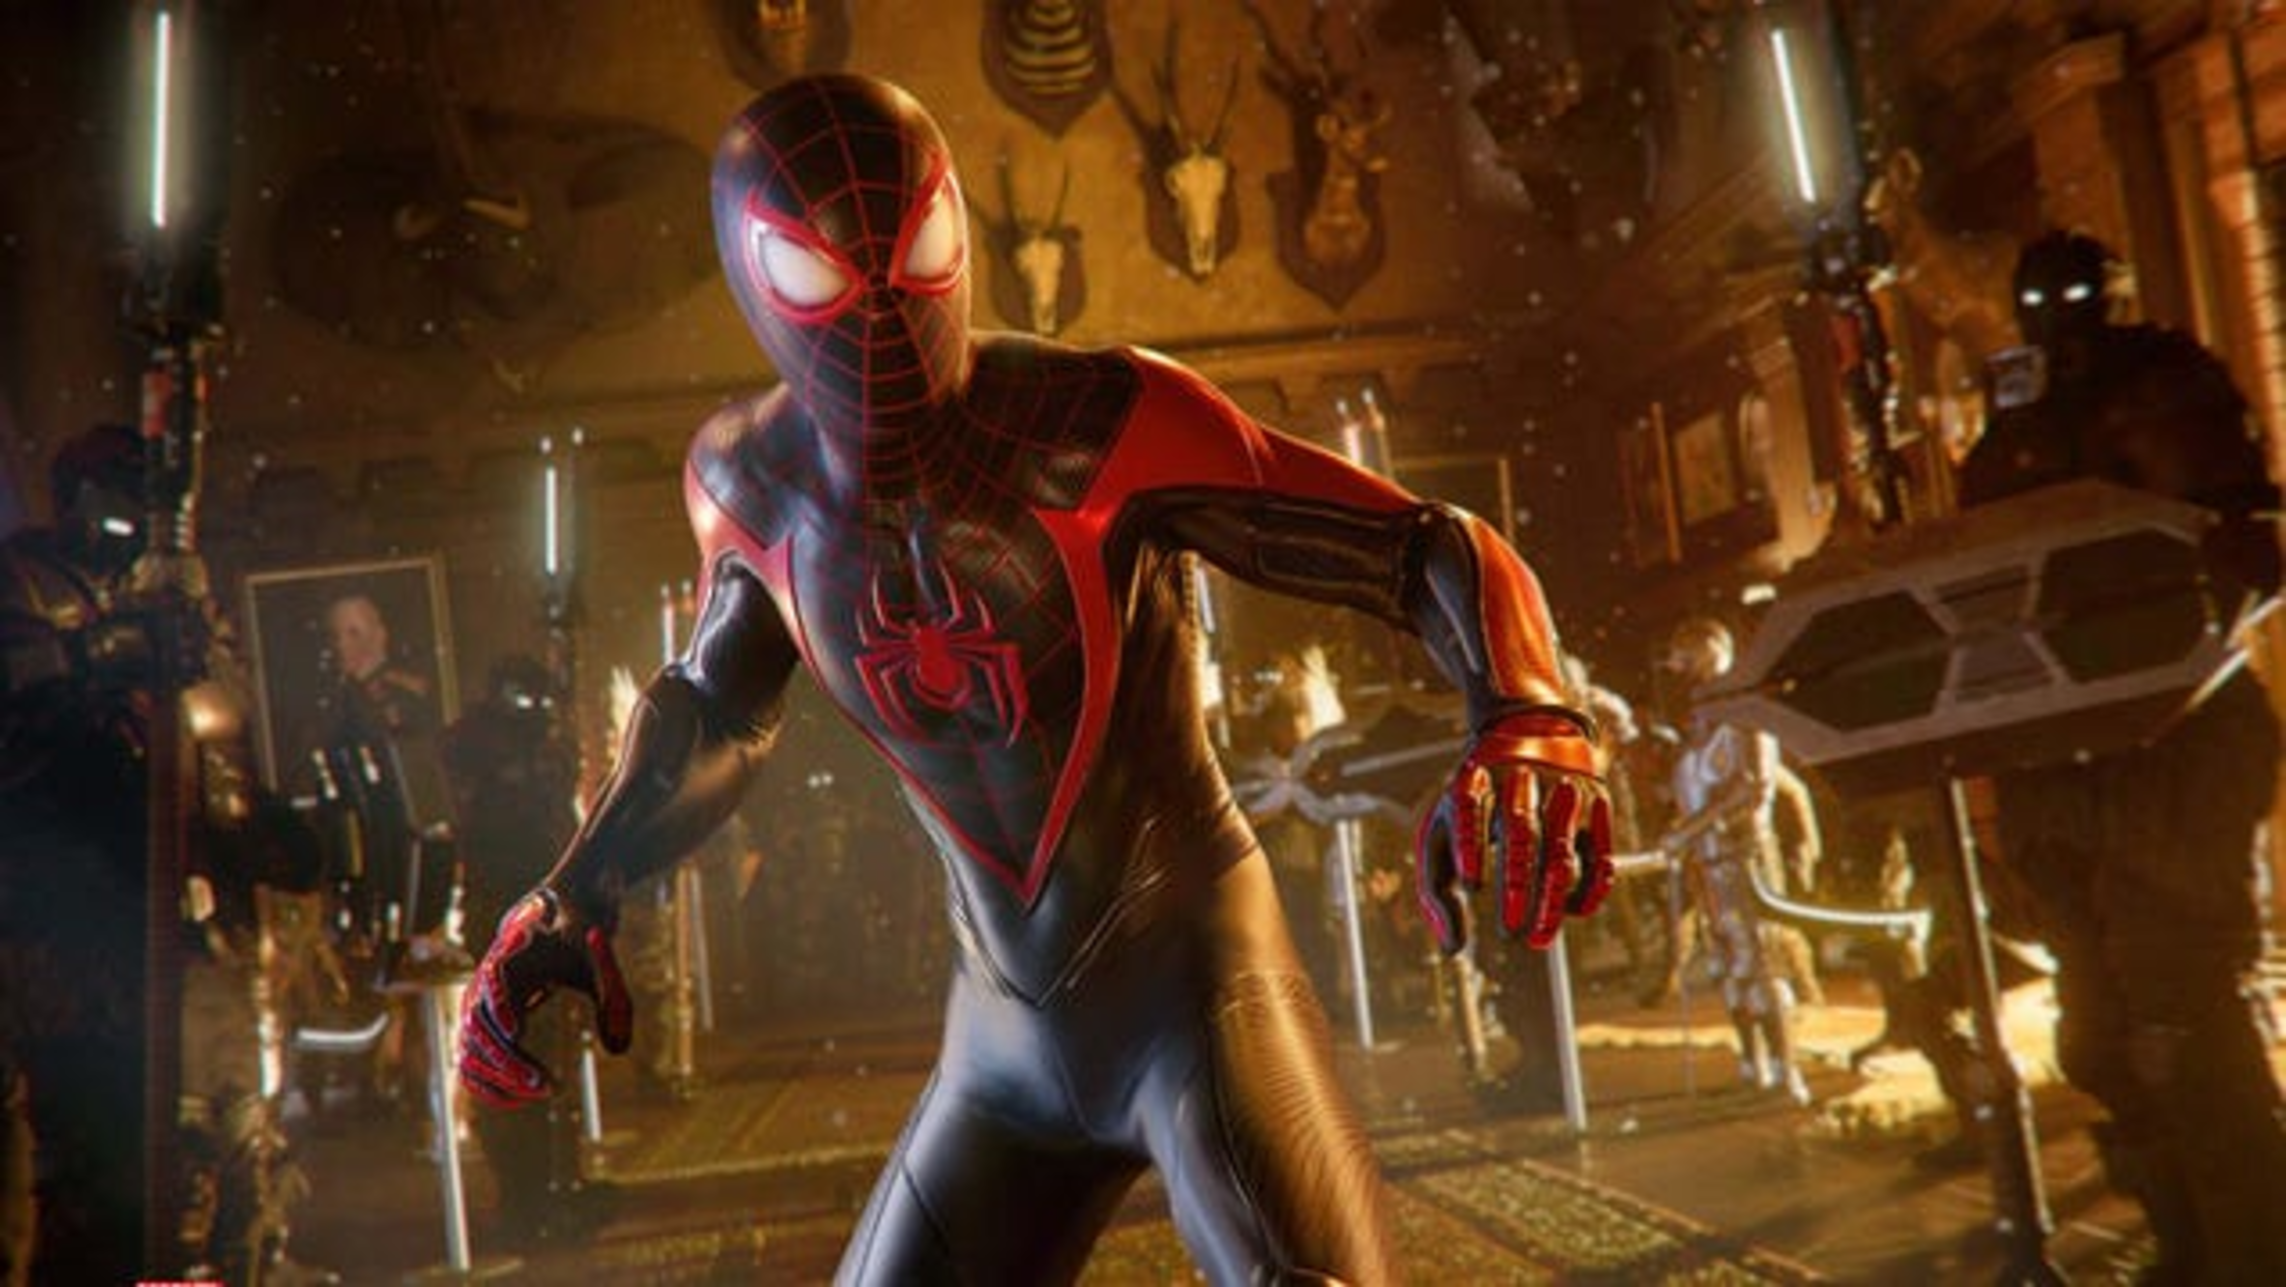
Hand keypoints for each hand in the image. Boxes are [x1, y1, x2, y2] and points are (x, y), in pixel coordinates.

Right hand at [457, 888, 632, 1108]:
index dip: (500, 1010)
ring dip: (501, 1082)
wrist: (548, 925)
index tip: (518, 1034)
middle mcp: (482, 986)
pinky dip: (488, 1087)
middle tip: (550, 1086)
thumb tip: (619, 1049)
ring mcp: (475, 1009)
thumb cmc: (575, 943)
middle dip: (511, 1064)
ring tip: (547, 1090)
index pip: (493, 987)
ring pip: (470, 1055)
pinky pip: (469, 1066)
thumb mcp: (600, 962)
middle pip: (479, 1031)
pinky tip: (525, 1097)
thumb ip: (616, 999)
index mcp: (510, 959)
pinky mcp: (478, 1029)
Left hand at [1414, 711, 1613, 952]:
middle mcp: (1520, 778)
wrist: (1528, 729)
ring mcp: (1562, 788)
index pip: (1470, 806)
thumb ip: (1436, 890)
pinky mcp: (1595, 802)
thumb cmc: (1475, 802)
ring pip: (1562, 844)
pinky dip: (1591, 885)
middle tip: (1509, 931)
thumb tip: (1453, 949)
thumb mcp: (1441, 831)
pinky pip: (1600, 849)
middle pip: (1521, 829)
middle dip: (1516, 882)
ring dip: (1552, 895)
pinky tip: (1574, 913)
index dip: (1471, 844)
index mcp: (1474, 778)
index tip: (1471, 885)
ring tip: (1538, 939)